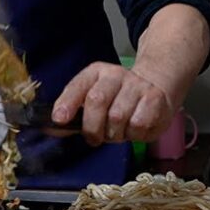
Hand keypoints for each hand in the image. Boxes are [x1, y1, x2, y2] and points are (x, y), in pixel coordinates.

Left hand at [53, 62, 174, 146]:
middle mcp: (116, 75)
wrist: (156, 86)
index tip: (59, 119)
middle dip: (92, 126)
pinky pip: (138, 124)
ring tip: (117, 131)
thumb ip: (74, 112)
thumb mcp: (94, 100)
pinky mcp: (155, 99)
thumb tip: (53, 126)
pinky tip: (134, 129)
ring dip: (114, 133)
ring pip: (117, 117)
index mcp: (96, 72)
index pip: (78, 85)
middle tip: (94, 137)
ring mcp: (136, 85)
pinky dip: (134, 134)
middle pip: (97, 100)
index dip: (67, 102)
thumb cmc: (118, 98)